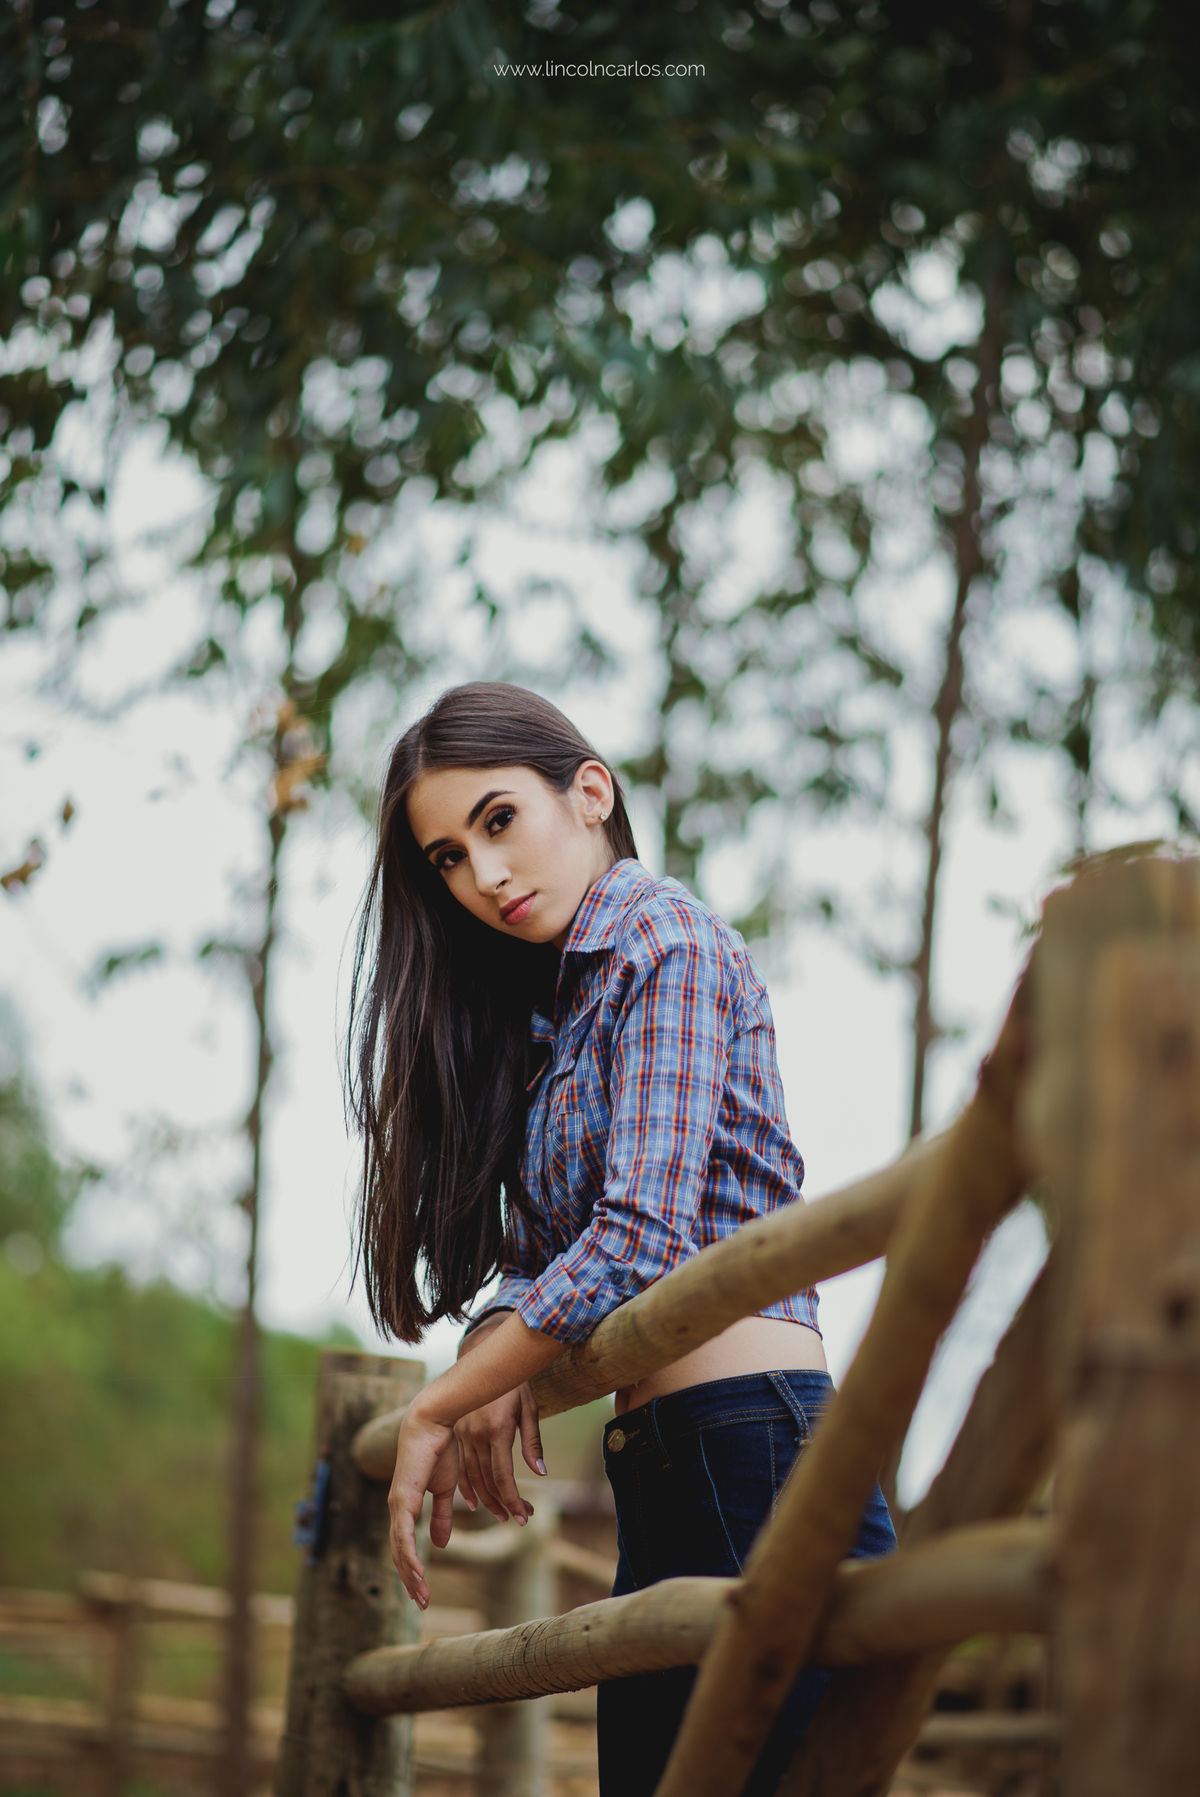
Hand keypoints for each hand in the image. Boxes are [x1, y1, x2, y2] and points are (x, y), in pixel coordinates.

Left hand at [388, 1403, 459, 1608]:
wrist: (435, 1422)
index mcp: (407, 1505)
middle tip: (423, 1603)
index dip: (413, 1568)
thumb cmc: (441, 1448)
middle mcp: (397, 1508)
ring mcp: (397, 1504)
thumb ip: (443, 1514)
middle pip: (400, 1553)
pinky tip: (417, 1573)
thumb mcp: (447, 1488)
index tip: (424, 1590)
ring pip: (399, 1549)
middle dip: (411, 1580)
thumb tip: (441, 1543)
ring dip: (411, 1575)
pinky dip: (409, 1556)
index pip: (406, 1545)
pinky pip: (404, 1535)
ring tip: (422, 1597)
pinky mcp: (402, 1499)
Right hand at [455, 1381, 545, 1524]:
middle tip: (519, 1519)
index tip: (524, 1516)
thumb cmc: (514, 1384)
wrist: (485, 1360)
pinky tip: (475, 1502)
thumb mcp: (529, 1409)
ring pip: (472, 1478)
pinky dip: (467, 1488)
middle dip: (504, 1504)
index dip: (513, 1500)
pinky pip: (460, 1468)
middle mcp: (476, 1435)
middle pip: (487, 1482)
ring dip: (487, 1500)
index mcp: (497, 1430)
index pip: (502, 1476)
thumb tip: (541, 1473)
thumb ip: (533, 1443)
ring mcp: (463, 1435)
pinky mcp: (456, 1435)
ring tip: (503, 1514)